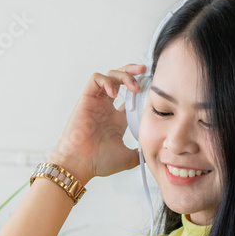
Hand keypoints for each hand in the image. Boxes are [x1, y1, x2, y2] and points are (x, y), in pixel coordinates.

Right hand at [50, 64, 145, 183]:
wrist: (81, 163)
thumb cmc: (98, 161)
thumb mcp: (128, 158)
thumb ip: (140, 153)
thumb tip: (153, 153)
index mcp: (117, 119)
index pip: (131, 97)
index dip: (142, 90)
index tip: (153, 91)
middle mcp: (107, 108)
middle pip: (120, 80)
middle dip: (133, 72)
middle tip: (145, 72)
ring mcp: (97, 102)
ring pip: (110, 76)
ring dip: (124, 75)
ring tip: (133, 86)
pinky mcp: (86, 99)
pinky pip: (96, 79)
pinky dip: (107, 80)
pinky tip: (114, 92)